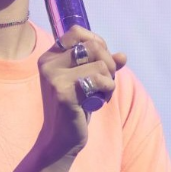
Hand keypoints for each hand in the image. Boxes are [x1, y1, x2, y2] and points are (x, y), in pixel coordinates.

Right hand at [37, 25, 126, 161]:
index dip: (96, 42)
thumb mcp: (87, 82)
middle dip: (109, 62)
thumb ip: (102, 65)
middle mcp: (48, 63)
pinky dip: (107, 88)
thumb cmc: (74, 108)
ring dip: (109, 79)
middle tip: (107, 80)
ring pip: (100, 63)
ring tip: (102, 93)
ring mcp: (54, 77)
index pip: (77, 32)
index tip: (101, 60)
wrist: (60, 139)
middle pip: (93, 45)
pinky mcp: (63, 92)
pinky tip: (100, 101)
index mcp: (49, 57)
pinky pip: (99, 78)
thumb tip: (122, 56)